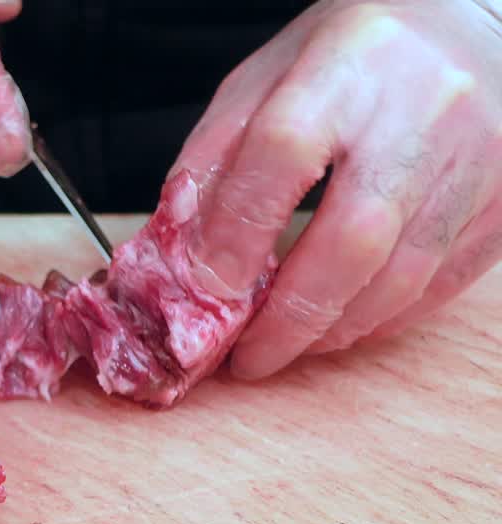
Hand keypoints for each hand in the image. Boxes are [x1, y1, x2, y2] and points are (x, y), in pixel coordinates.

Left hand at [173, 0, 501, 378]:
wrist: (469, 19)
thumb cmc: (351, 53)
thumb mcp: (264, 79)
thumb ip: (215, 158)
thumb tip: (185, 253)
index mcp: (346, 66)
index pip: (283, 152)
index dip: (239, 231)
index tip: (209, 288)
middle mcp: (424, 110)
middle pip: (354, 236)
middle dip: (292, 315)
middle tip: (250, 356)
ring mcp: (479, 157)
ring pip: (404, 274)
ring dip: (336, 326)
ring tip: (289, 344)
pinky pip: (445, 282)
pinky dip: (387, 317)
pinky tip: (346, 324)